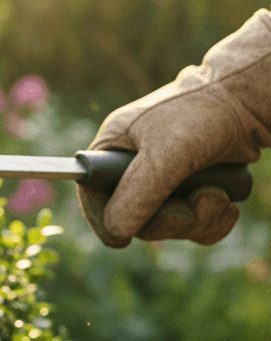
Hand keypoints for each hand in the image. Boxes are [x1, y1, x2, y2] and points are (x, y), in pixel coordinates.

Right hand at [77, 9, 270, 246]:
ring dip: (198, 221)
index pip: (92, 197)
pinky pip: (196, 227)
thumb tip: (117, 231)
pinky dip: (213, 222)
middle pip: (134, 220)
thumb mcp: (165, 153)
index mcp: (111, 151)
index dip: (105, 220)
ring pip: (169, 227)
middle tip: (190, 208)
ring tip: (217, 195)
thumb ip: (139, 191)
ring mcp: (164, 183)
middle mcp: (133, 169)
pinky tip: (226, 203)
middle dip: (168, 221)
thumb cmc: (200, 114)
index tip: (121, 239)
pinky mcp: (193, 191)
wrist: (247, 102)